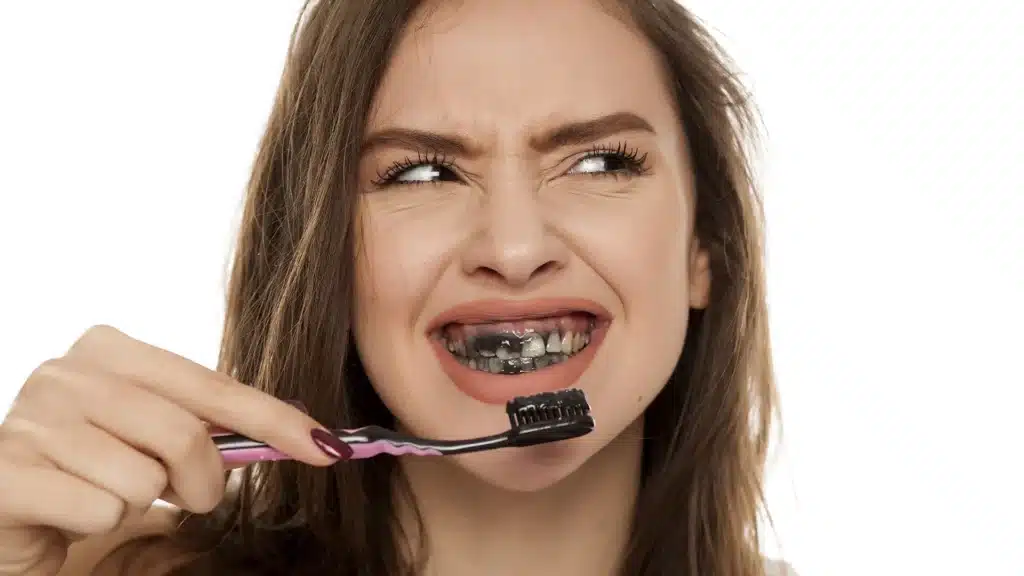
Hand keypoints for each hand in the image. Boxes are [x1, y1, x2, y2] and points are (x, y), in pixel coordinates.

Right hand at [0, 325, 341, 574]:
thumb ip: (216, 427)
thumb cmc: (96, 468)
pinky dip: (98, 522)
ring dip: (140, 504)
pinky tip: (70, 510)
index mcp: (111, 348)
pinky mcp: (7, 470)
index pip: (215, 386)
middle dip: (201, 482)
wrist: (12, 506)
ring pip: (143, 479)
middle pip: (185, 435)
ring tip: (108, 494)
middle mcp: (67, 371)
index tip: (328, 449)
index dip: (276, 421)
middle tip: (181, 494)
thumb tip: (309, 435)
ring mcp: (32, 417)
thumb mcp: (159, 436)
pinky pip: (100, 509)